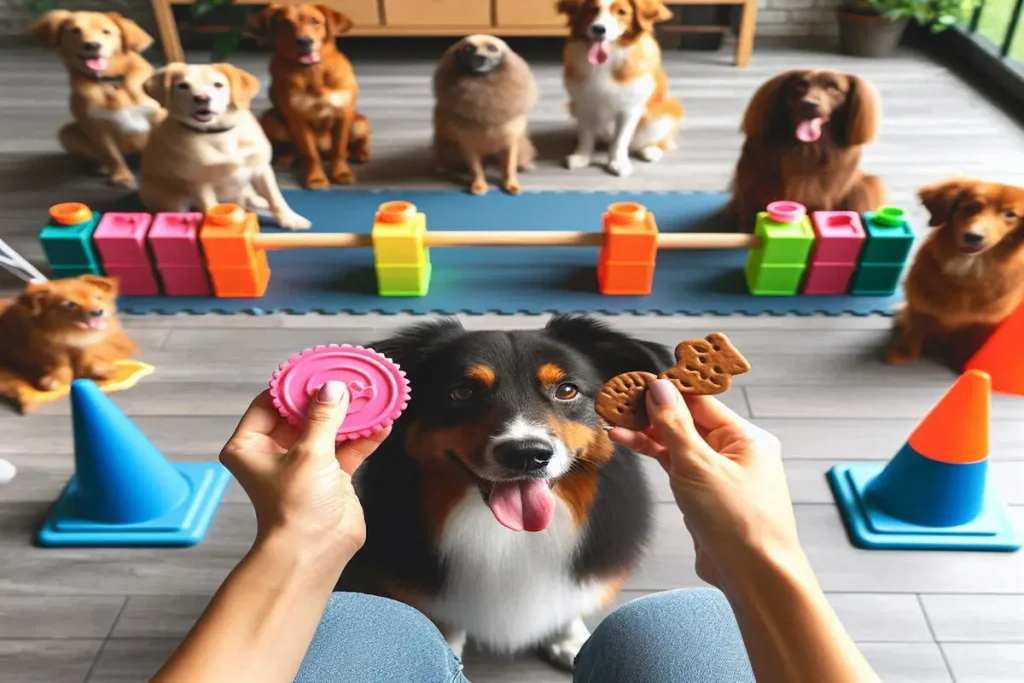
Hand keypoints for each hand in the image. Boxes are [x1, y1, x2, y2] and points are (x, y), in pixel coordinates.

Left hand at [220, 381, 388, 561]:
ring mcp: (305, 463)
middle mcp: (275, 452)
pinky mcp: (330, 476)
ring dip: (351, 415)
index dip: (295, 383)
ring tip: (371, 394)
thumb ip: (324, 417)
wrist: (315, 551)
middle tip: (350, 376)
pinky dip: (363, 436)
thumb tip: (333, 388)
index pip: (271, 401)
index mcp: (251, 445)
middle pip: (303, 412)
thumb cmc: (296, 507)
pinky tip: (382, 420)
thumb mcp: (309, 453)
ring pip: (329, 428)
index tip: (319, 365)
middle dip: (328, 396)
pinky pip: (347, 448)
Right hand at [609, 379, 803, 591]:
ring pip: (680, 443)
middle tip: (620, 402)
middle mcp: (737, 452)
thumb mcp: (698, 466)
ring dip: (649, 434)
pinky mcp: (707, 495)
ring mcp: (721, 474)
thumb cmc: (741, 525)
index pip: (701, 401)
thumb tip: (660, 389)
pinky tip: (632, 445)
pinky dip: (656, 456)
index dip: (668, 391)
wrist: (755, 577)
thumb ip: (675, 426)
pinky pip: (678, 466)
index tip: (638, 383)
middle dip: (653, 412)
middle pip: (689, 420)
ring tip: (616, 423)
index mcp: (746, 438)